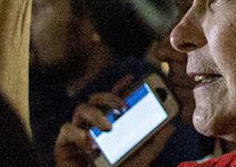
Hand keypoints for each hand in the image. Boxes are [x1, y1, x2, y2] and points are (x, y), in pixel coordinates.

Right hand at [54, 75, 174, 166]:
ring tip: (108, 128)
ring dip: (96, 114)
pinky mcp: (63, 144)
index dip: (121, 87)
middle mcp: (92, 125)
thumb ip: (154, 144)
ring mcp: (77, 133)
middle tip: (123, 106)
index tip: (133, 77)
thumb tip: (172, 126)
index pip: (113, 101)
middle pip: (96, 98)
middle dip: (110, 96)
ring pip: (81, 108)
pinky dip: (80, 134)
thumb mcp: (140, 160)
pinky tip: (91, 146)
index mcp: (108, 126)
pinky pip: (67, 129)